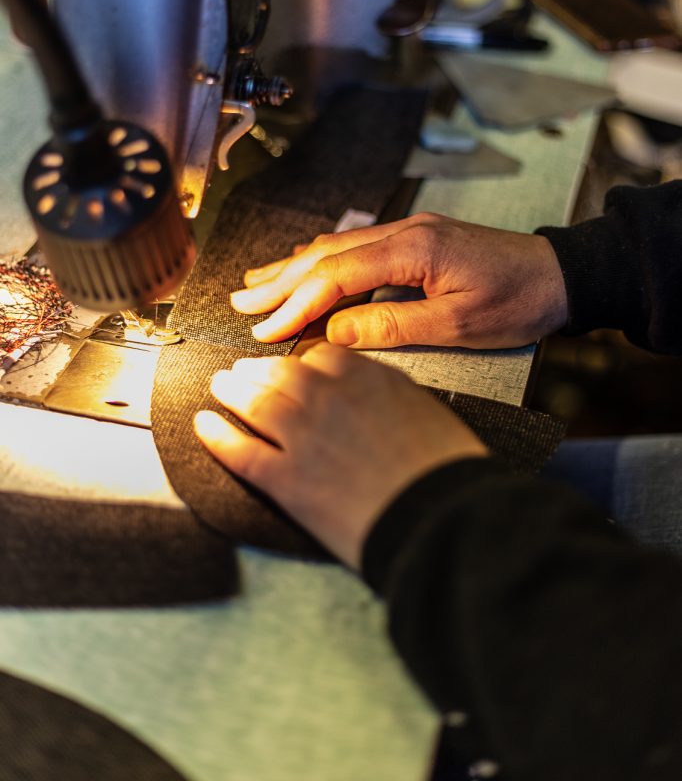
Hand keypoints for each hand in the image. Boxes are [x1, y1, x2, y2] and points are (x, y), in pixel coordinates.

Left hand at [194, 342, 486, 567]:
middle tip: (242, 371)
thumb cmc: (447, 471)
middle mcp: (328, 398)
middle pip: (280, 374)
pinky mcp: (285, 480)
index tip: (294, 366)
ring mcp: (302, 437)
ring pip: (255, 403)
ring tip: (219, 387)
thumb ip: (388, 395)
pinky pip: (239, 450)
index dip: (302, 361)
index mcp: (368, 378)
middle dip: (258, 371)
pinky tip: (203, 425)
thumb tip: (372, 395)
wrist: (441, 519)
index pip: (321, 356)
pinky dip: (216, 435)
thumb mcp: (427, 411)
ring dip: (231, 392)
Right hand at [231, 212, 567, 349]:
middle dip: (281, 279)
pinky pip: (355, 246)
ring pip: (337, 245)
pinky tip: (305, 269)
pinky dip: (322, 260)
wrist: (559, 273)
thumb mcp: (459, 326)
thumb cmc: (518, 300)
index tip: (266, 328)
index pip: (336, 276)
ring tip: (256, 283)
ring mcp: (409, 231)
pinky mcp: (416, 238)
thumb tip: (336, 332)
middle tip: (241, 300)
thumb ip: (393, 326)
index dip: (296, 304)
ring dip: (295, 266)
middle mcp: (404, 231)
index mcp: (413, 250)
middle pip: (326, 253)